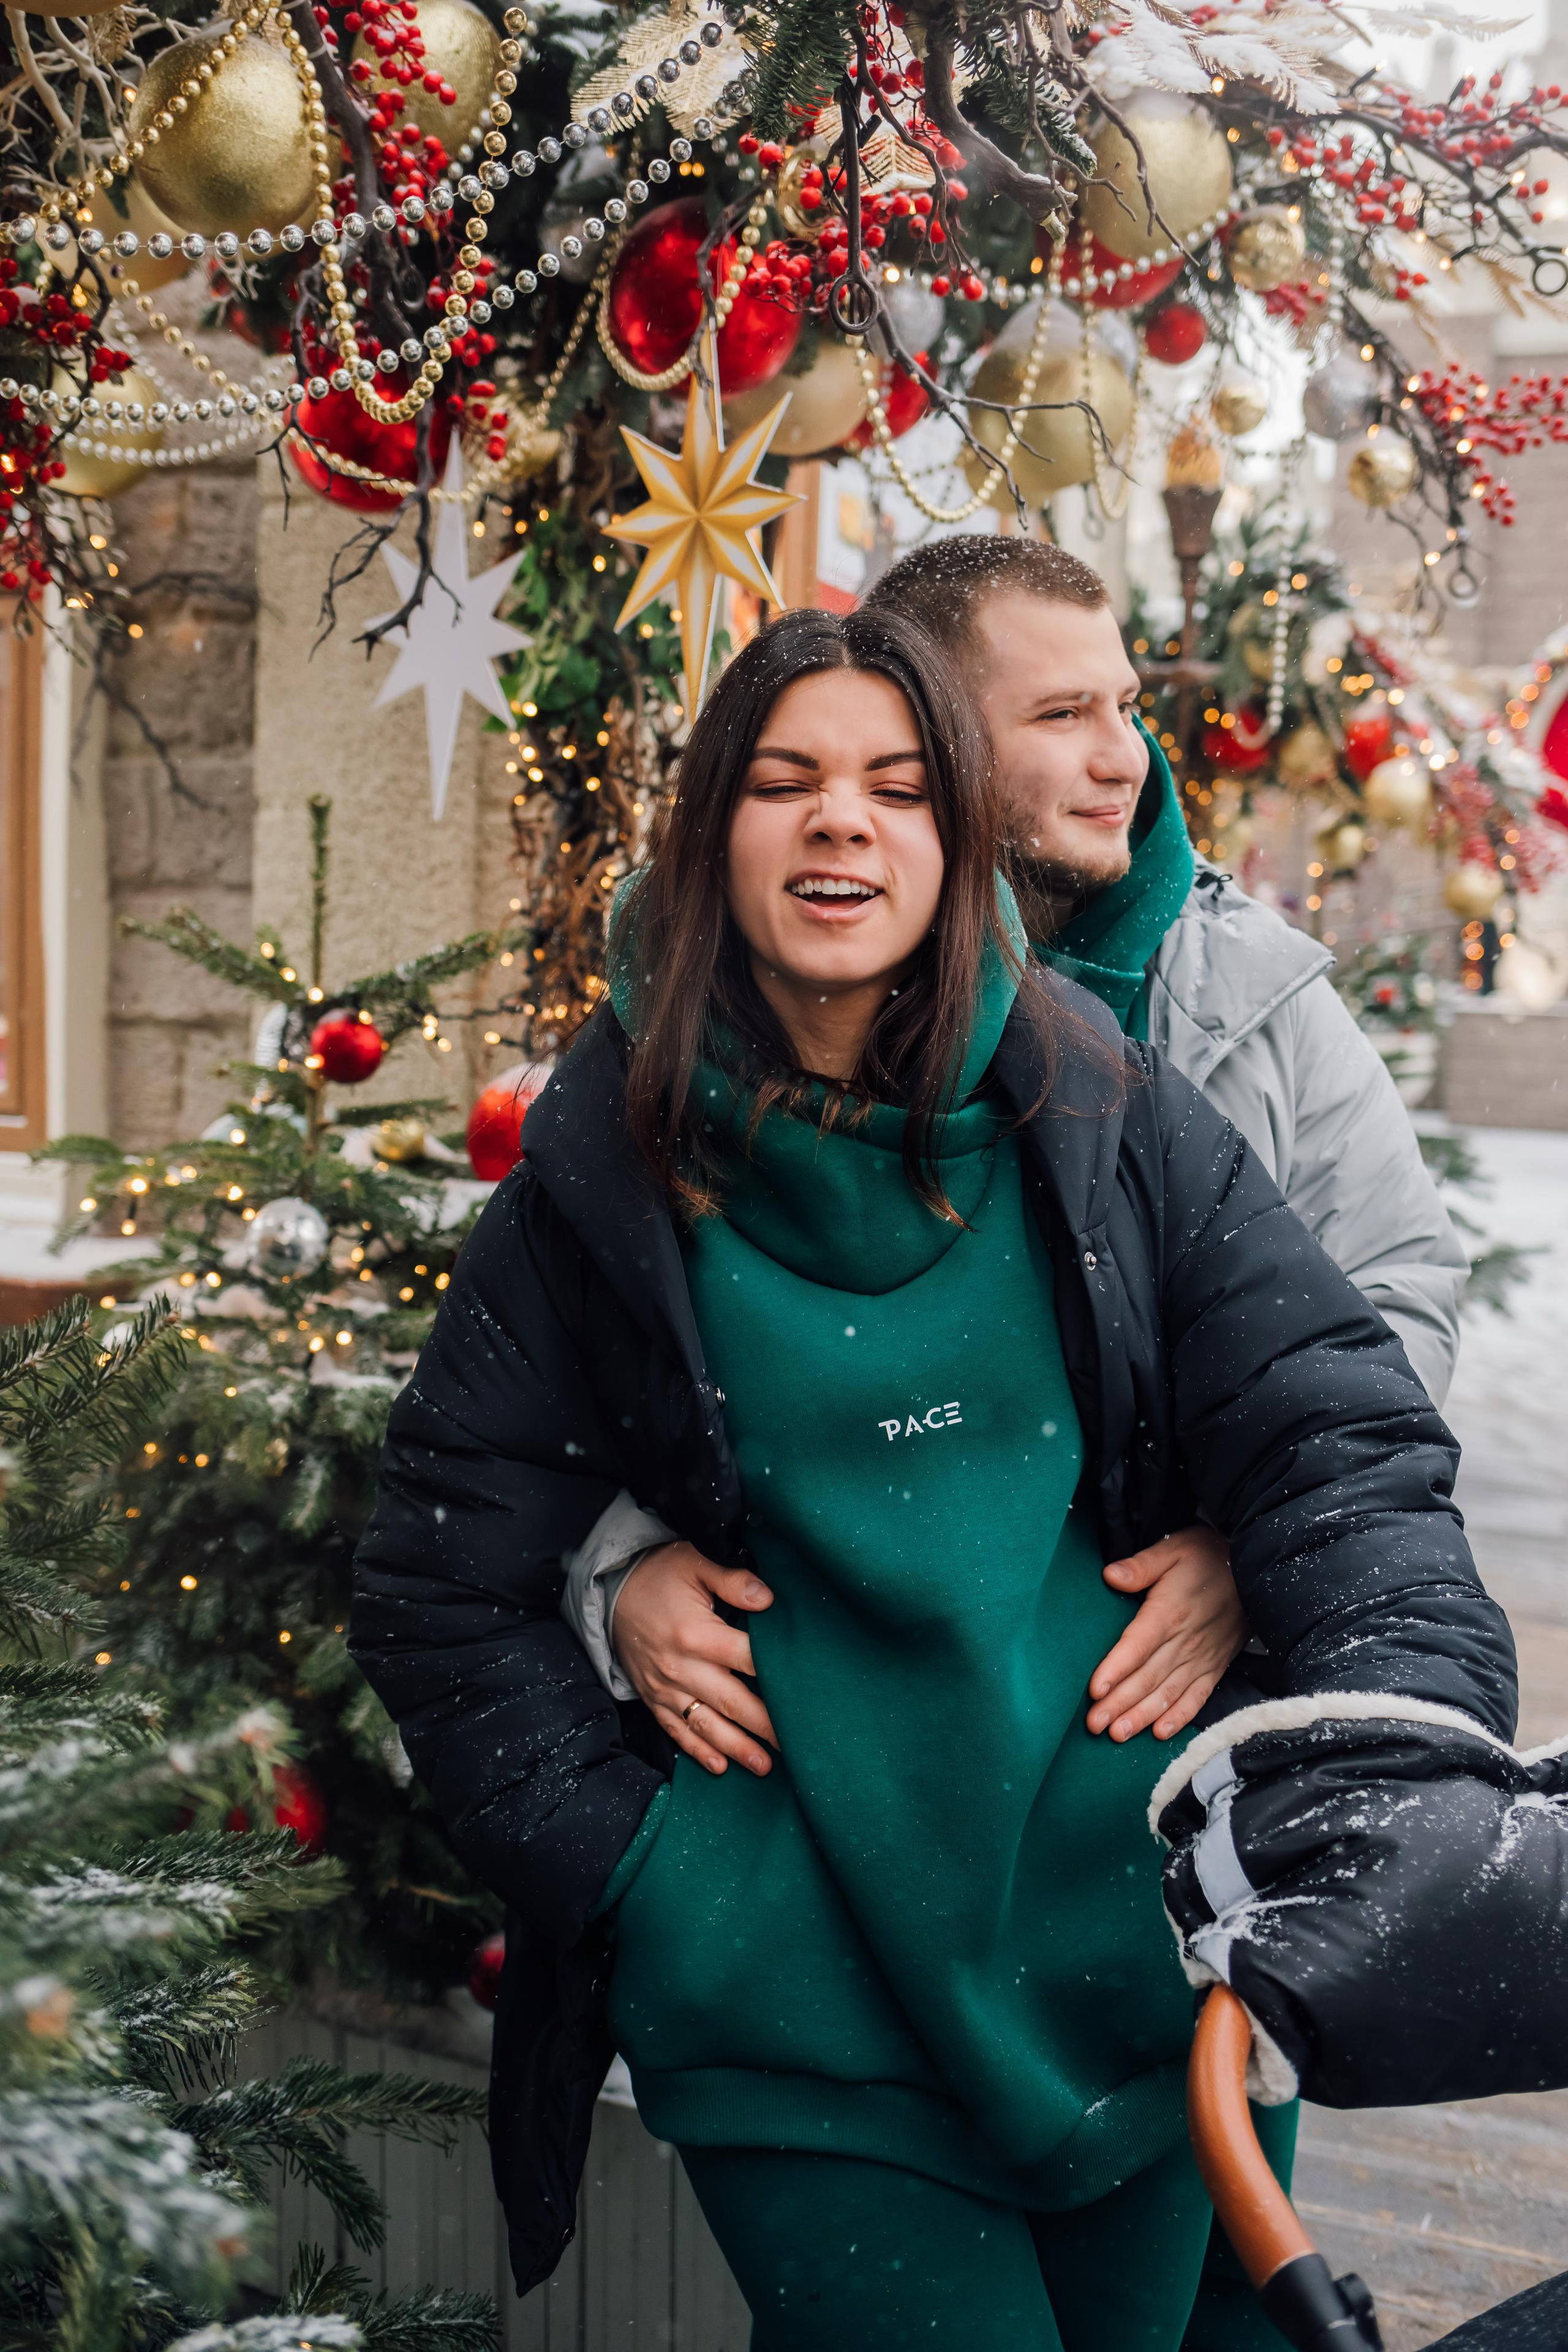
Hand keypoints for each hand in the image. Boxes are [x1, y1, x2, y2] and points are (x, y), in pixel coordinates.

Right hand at [612, 1540, 777, 1776]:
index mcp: (696, 1633)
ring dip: (736, 1748)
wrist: (610, 1590)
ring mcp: (665, 1687)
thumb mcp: (695, 1564)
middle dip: (765, 1726)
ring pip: (706, 1725)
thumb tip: (767, 1598)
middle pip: (732, 1701)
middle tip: (795, 1746)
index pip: (746, 1658)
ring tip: (764, 1766)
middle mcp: (681, 1666)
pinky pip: (676, 1730)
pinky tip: (719, 1766)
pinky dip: (697, 1751)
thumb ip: (732, 1582)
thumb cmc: (658, 1574)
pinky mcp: (653, 1698)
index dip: (776, 1674)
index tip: (804, 1693)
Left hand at [1086, 1526, 1244, 1742]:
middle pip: (1147, 1677)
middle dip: (1119, 1704)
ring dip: (1142, 1716)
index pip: (1137, 1646)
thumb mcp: (1173, 1549)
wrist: (1257, 1569)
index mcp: (1170, 1612)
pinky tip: (1161, 1733)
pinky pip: (1197, 1697)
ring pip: (1168, 1693)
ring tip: (1117, 1735)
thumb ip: (1141, 1565)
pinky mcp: (1216, 1666)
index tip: (1094, 1690)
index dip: (1115, 1669)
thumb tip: (1110, 1574)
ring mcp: (1203, 1657)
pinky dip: (1180, 1717)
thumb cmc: (1208, 1556)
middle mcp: (1186, 1640)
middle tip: (1094, 1725)